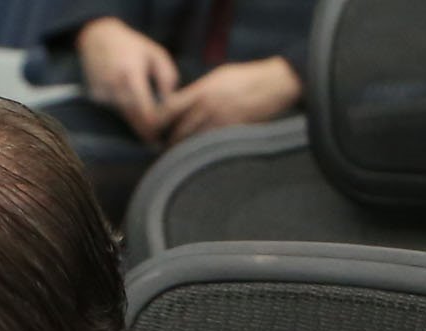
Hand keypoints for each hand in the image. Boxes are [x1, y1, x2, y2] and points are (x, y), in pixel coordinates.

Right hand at [76, 17, 180, 143]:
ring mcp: (103, 91)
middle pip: (134, 119)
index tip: (161, 137)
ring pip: (124, 117)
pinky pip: (114, 111)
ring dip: (136, 120)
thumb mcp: (156, 54)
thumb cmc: (131, 45)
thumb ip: (167, 77)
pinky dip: (124, 111)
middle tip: (158, 137)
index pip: (144, 113)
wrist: (97, 36)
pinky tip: (129, 100)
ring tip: (147, 117)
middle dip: (146, 129)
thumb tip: (171, 102)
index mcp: (131, 75)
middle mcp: (115, 86)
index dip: (154, 128)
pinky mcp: (96, 95)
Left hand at [157, 55, 299, 145]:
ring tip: (178, 159)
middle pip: (181, 130)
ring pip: (196, 142)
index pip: (171, 108)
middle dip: (171, 142)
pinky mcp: (234, 133)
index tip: (153, 128)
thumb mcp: (218, 77)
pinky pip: (214, 146)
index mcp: (202, 91)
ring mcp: (221, 122)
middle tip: (163, 151)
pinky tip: (201, 158)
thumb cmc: (246, 78)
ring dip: (186, 151)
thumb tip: (184, 102)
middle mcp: (208, 107)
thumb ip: (199, 91)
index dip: (159, 120)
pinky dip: (206, 152)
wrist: (273, 85)